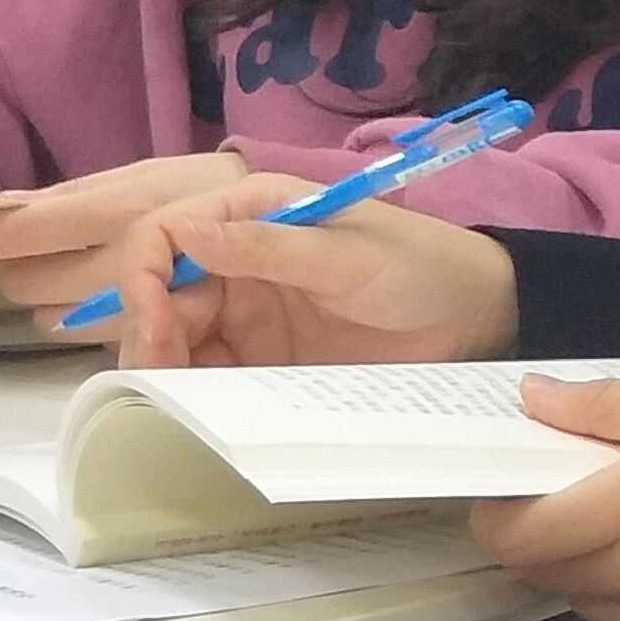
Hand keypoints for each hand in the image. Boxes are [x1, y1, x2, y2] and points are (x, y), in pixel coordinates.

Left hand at [0, 150, 246, 324]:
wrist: (344, 251)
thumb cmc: (249, 203)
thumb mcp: (168, 179)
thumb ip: (89, 195)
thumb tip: (11, 202)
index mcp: (126, 208)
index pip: (20, 226)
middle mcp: (132, 257)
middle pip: (28, 280)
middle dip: (21, 273)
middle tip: (40, 261)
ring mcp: (153, 306)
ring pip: (61, 318)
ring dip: (62, 306)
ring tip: (99, 285)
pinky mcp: (175, 341)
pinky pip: (107, 340)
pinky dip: (106, 327)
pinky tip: (135, 311)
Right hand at [95, 177, 517, 368]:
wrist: (477, 317)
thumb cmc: (422, 266)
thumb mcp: (348, 256)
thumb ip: (269, 247)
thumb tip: (187, 233)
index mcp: (250, 211)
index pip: (164, 235)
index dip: (142, 275)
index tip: (157, 319)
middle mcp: (236, 258)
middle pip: (160, 294)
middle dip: (149, 332)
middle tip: (162, 376)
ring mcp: (247, 311)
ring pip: (176, 337)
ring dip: (163, 365)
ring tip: (175, 396)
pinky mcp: (263, 357)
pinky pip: (211, 372)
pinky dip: (194, 390)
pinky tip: (195, 409)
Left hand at [474, 377, 619, 620]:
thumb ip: (612, 403)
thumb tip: (535, 398)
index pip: (519, 530)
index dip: (494, 506)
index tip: (509, 478)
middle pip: (535, 571)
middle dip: (526, 533)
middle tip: (556, 490)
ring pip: (574, 599)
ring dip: (569, 564)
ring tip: (606, 519)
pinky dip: (611, 590)